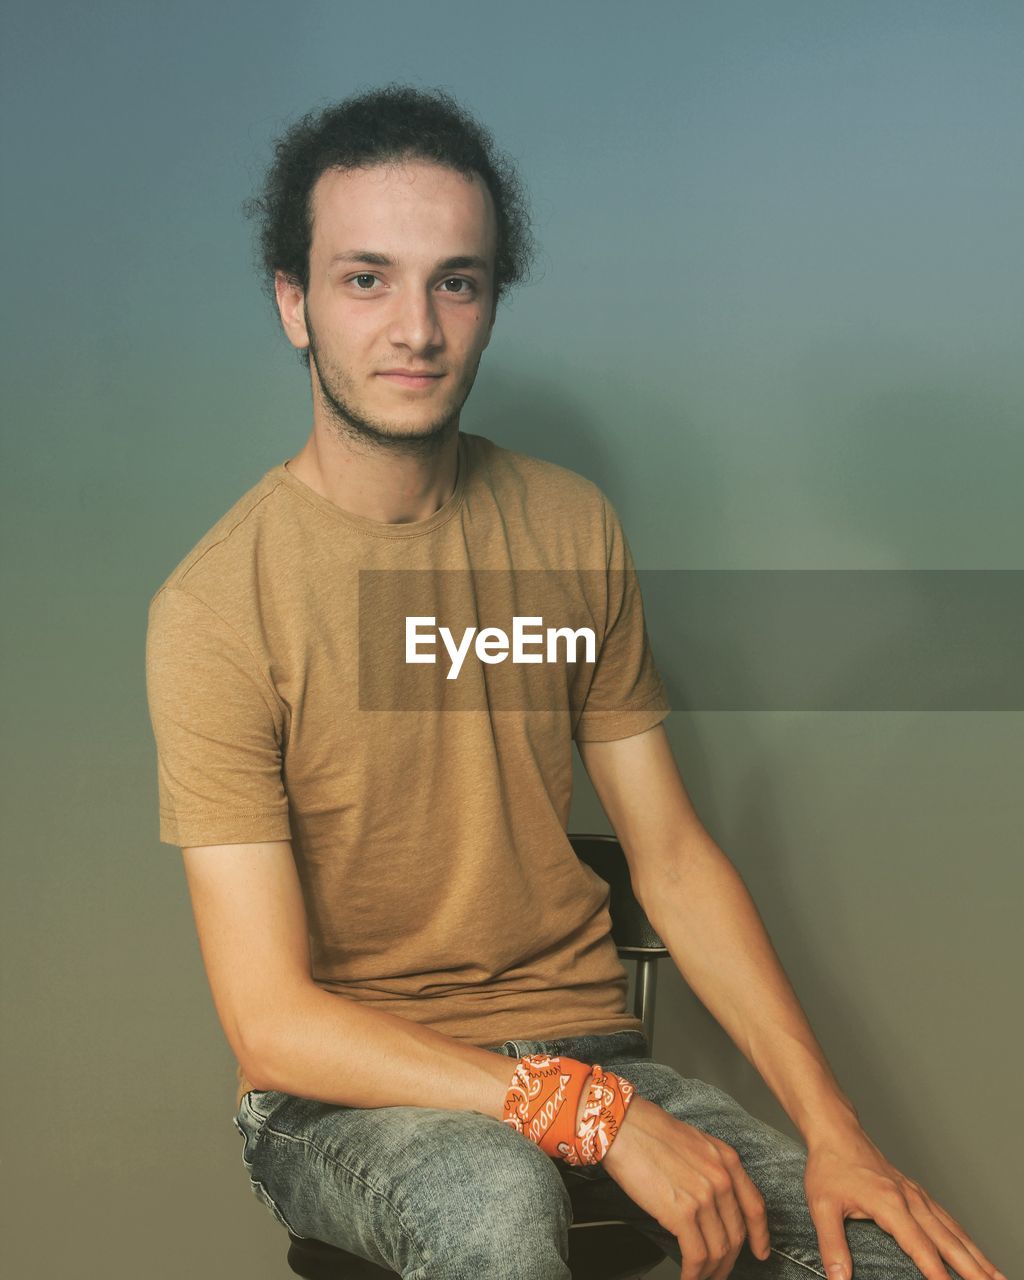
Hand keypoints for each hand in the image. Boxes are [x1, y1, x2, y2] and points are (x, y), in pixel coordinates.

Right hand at [602, 1095, 771, 1279]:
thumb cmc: (649, 1131)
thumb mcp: (695, 1142)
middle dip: (729, 1261)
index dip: (760, 1235)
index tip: (760, 1251)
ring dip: (711, 1272)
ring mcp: (704, 1197)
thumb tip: (711, 1200)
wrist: (623, 1126)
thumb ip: (711, 1169)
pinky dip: (694, 1274)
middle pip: (736, 1235)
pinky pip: (696, 1256)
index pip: (755, 1206)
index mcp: (726, 1160)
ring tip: (701, 1277)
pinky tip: (687, 1277)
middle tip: (719, 1271)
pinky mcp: (682, 1213)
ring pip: (718, 1250)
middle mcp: (721, 1178)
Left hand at [803, 1122, 1006, 1279]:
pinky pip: (947, 1219)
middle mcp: (910, 1200)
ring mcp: (916, 1195)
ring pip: (954, 1230)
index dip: (936, 1272)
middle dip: (973, 1268)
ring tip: (997, 1277)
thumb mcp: (821, 1206)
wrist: (836, 1132)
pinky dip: (965, 1238)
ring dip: (977, 1255)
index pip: (919, 1246)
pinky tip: (973, 1251)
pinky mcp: (916, 1193)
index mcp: (889, 1203)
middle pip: (948, 1240)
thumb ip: (831, 1244)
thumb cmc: (829, 1166)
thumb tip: (839, 1277)